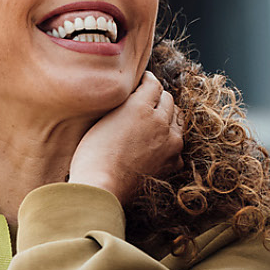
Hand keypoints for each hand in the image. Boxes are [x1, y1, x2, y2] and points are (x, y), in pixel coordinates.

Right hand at [68, 71, 183, 204]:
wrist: (101, 188)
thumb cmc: (92, 154)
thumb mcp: (102, 118)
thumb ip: (123, 102)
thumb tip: (134, 94)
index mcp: (141, 106)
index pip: (154, 83)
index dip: (146, 81)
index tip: (141, 83)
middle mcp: (161, 121)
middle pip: (168, 99)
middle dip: (157, 98)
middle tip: (144, 102)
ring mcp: (171, 143)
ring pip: (177, 119)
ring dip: (167, 117)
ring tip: (151, 123)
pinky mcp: (173, 161)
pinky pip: (177, 142)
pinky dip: (169, 141)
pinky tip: (155, 145)